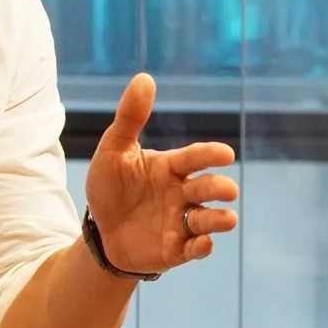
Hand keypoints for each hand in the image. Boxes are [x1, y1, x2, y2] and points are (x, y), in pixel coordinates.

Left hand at [84, 74, 238, 274]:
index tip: (226, 154)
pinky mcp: (176, 250)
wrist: (100, 233)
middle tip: (227, 190)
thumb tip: (144, 77)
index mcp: (171, 168)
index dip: (210, 155)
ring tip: (227, 219)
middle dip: (219, 189)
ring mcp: (181, 222)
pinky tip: (204, 243)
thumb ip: (130, 118)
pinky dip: (202, 246)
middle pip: (207, 188)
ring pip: (208, 219)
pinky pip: (194, 248)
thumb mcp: (113, 151)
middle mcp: (182, 193)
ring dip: (218, 220)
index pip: (195, 157)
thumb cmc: (110, 188)